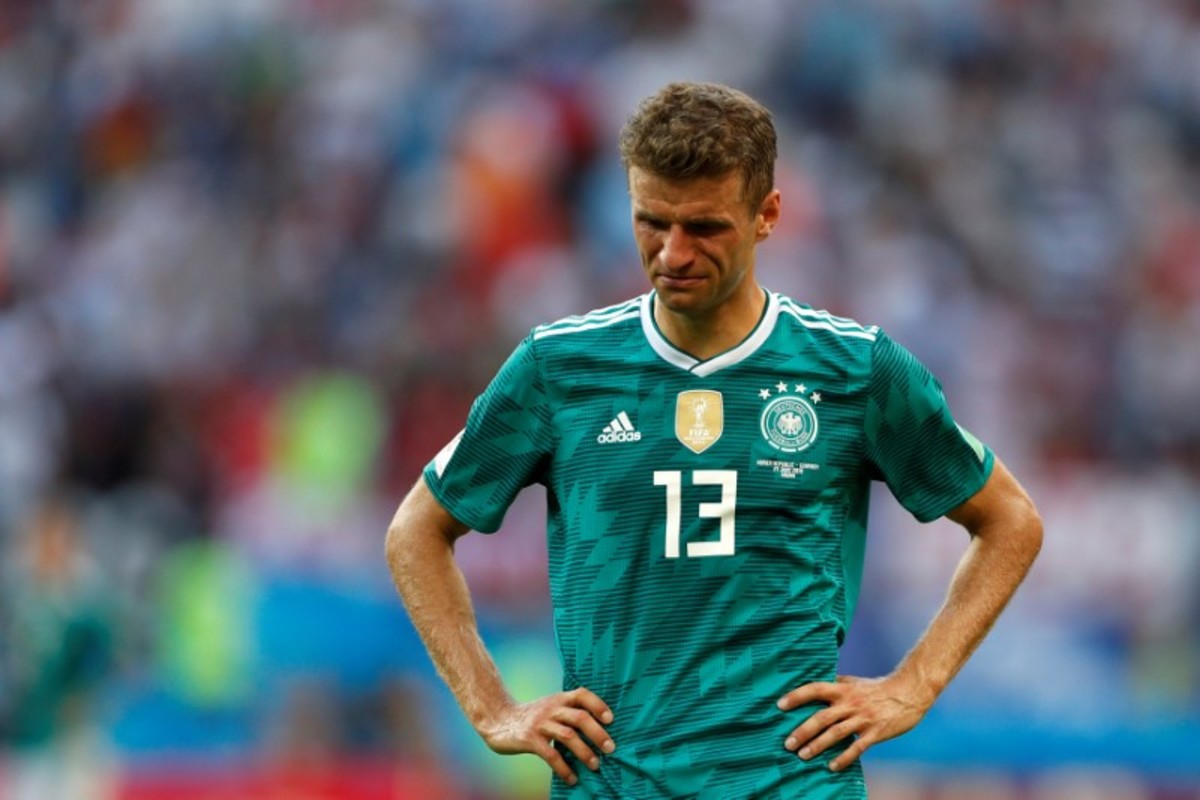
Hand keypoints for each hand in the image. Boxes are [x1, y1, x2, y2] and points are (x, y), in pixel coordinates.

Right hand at [479, 688, 615, 785]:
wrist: (498, 720)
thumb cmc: (531, 717)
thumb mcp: (550, 708)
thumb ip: (568, 712)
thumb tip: (598, 730)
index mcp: (558, 699)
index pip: (582, 694)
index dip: (598, 705)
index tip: (611, 720)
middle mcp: (551, 708)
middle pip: (580, 717)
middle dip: (598, 733)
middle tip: (610, 749)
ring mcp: (540, 723)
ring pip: (568, 736)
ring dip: (584, 752)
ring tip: (595, 765)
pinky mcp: (529, 739)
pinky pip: (550, 754)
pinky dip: (564, 768)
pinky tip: (572, 778)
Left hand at [776, 674, 932, 771]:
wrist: (909, 692)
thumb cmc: (878, 687)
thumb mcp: (854, 682)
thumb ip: (836, 685)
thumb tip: (815, 685)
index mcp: (843, 689)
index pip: (815, 689)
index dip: (797, 696)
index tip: (780, 705)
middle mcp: (850, 703)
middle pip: (821, 717)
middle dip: (803, 731)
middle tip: (788, 743)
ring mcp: (863, 718)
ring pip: (836, 733)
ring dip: (817, 746)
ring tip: (802, 756)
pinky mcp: (876, 732)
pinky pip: (857, 747)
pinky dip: (844, 758)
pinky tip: (832, 766)